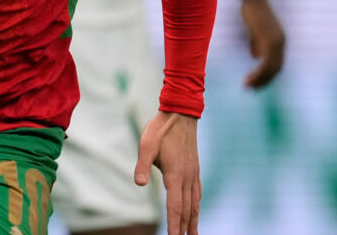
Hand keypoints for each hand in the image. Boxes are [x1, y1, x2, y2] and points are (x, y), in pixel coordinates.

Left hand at [135, 111, 199, 234]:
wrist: (180, 114)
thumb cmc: (160, 129)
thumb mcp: (146, 145)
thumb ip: (142, 166)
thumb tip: (138, 184)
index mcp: (175, 175)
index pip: (175, 207)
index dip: (175, 225)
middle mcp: (187, 177)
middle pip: (187, 209)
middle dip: (186, 228)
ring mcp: (193, 173)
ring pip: (195, 203)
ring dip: (194, 220)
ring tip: (194, 234)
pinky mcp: (194, 168)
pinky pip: (197, 192)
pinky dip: (197, 205)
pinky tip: (196, 209)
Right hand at [240, 0, 284, 88]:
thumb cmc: (252, 10)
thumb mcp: (255, 30)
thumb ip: (256, 43)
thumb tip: (256, 57)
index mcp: (279, 41)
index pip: (277, 64)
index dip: (267, 75)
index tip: (255, 82)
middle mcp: (281, 43)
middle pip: (276, 69)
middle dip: (264, 81)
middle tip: (250, 89)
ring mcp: (276, 42)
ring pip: (271, 68)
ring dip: (260, 80)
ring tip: (248, 86)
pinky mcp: (269, 40)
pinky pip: (266, 62)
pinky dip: (258, 73)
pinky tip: (249, 77)